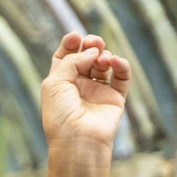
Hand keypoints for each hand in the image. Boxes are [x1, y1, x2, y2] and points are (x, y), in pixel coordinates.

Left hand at [41, 32, 129, 155]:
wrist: (78, 140)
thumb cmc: (60, 115)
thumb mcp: (54, 83)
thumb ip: (71, 61)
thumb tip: (92, 51)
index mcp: (60, 83)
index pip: (66, 57)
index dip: (71, 44)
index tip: (75, 36)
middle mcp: (78, 86)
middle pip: (87, 56)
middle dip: (91, 45)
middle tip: (94, 42)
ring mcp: (97, 91)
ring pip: (104, 63)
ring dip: (104, 55)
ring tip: (102, 59)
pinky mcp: (115, 98)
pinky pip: (122, 76)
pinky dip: (121, 65)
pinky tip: (115, 62)